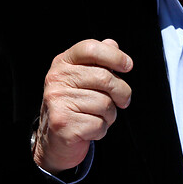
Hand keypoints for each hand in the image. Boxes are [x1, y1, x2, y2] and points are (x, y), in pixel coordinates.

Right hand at [33, 38, 132, 173]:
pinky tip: (90, 129)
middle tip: (124, 100)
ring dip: (110, 115)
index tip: (128, 66)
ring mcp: (57, 101)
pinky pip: (98, 124)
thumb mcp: (83, 78)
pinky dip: (101, 130)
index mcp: (62, 63)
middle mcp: (56, 79)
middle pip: (104, 77)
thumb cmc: (74, 105)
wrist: (54, 139)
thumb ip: (98, 62)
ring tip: (99, 116)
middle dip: (122, 91)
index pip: (90, 48)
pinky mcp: (62, 123)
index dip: (114, 55)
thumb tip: (112, 44)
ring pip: (104, 104)